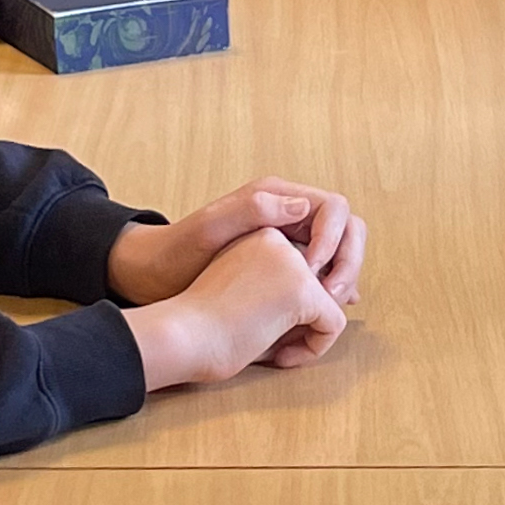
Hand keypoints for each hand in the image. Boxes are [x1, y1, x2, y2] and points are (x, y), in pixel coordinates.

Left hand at [107, 176, 366, 309]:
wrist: (155, 275)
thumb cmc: (177, 252)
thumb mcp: (210, 228)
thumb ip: (253, 210)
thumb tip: (303, 205)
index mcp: (278, 195)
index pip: (334, 208)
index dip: (334, 239)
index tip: (314, 271)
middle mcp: (290, 212)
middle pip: (347, 229)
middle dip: (348, 260)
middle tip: (334, 295)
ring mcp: (290, 237)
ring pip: (340, 251)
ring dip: (345, 276)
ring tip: (332, 305)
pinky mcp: (286, 262)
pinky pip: (324, 270)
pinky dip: (332, 287)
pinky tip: (327, 309)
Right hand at [121, 225, 353, 386]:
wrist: (178, 337)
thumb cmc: (203, 329)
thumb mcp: (249, 294)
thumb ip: (290, 285)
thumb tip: (351, 294)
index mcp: (259, 235)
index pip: (304, 268)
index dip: (296, 306)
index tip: (266, 329)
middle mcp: (277, 238)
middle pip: (323, 282)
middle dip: (313, 316)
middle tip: (277, 343)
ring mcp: (292, 260)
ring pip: (334, 302)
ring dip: (313, 333)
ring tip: (276, 350)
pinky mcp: (302, 287)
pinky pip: (335, 324)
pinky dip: (315, 349)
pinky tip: (279, 357)